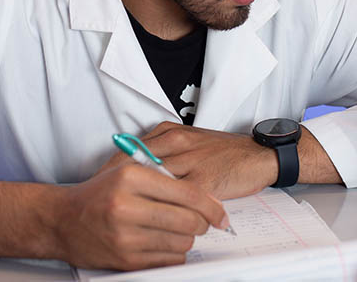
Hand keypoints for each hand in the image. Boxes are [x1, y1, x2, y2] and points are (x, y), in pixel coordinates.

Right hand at [51, 163, 227, 269]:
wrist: (61, 221)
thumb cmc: (96, 195)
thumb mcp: (126, 172)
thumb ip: (162, 176)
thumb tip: (203, 195)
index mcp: (131, 177)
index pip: (188, 193)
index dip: (212, 206)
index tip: (220, 214)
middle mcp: (127, 205)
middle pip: (189, 221)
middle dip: (201, 224)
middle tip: (200, 222)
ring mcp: (125, 235)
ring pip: (182, 242)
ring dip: (187, 239)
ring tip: (176, 231)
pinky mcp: (125, 259)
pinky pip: (168, 260)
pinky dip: (174, 254)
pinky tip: (164, 244)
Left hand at [99, 122, 277, 200]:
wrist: (258, 155)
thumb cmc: (225, 152)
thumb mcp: (190, 141)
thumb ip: (164, 150)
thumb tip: (137, 165)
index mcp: (171, 132)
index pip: (132, 149)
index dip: (111, 168)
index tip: (98, 181)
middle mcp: (178, 143)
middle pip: (137, 165)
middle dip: (117, 184)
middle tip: (103, 199)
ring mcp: (191, 162)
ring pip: (155, 182)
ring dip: (138, 199)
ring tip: (124, 214)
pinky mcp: (205, 182)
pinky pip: (179, 199)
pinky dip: (166, 211)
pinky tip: (155, 222)